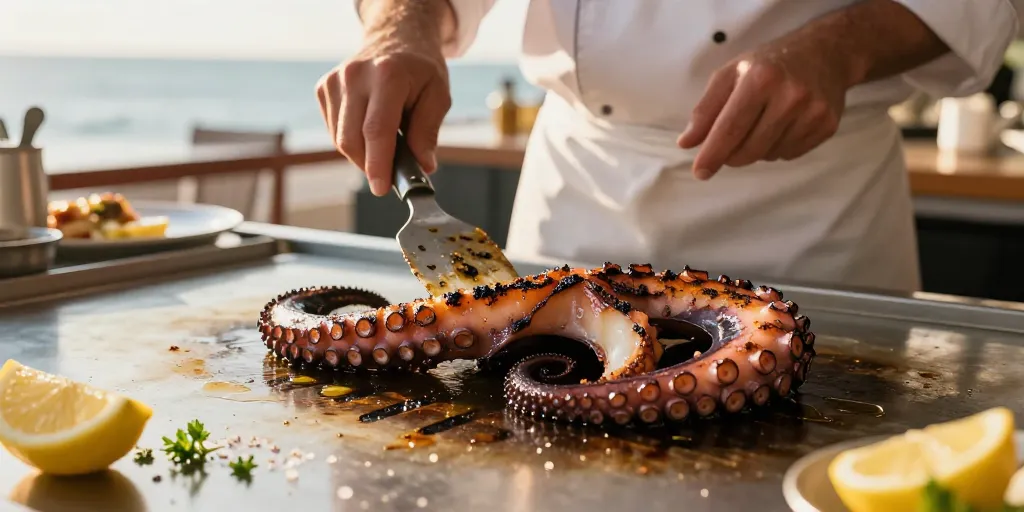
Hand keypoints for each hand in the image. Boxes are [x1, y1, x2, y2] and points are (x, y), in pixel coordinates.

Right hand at [316, 38, 451, 195]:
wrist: (396, 37)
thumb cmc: (419, 69)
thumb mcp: (438, 95)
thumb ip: (428, 131)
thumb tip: (422, 166)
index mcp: (388, 75)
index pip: (376, 130)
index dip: (378, 164)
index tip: (381, 188)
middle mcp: (355, 75)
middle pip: (352, 139)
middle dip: (370, 165)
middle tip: (390, 172)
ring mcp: (335, 81)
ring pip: (340, 139)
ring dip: (362, 153)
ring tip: (386, 141)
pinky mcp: (324, 88)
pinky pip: (334, 130)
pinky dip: (352, 139)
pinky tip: (368, 126)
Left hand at [677, 37, 852, 179]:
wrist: (823, 53)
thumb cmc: (767, 64)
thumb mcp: (730, 75)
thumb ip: (706, 109)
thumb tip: (686, 143)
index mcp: (761, 79)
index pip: (730, 127)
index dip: (713, 153)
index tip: (700, 172)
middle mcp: (790, 96)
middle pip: (749, 149)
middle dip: (731, 155)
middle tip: (728, 144)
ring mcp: (812, 112)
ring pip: (768, 155)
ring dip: (755, 150)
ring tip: (761, 123)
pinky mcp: (827, 126)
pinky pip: (789, 155)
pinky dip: (776, 148)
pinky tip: (781, 126)